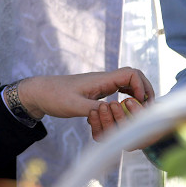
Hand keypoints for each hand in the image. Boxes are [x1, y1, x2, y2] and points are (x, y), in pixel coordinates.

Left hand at [17, 67, 153, 118]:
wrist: (39, 92)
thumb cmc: (54, 97)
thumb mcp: (74, 106)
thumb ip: (95, 109)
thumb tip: (116, 111)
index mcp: (101, 80)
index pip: (131, 74)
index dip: (142, 88)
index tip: (140, 104)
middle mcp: (104, 80)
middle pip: (134, 78)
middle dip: (144, 92)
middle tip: (146, 110)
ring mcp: (101, 85)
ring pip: (128, 84)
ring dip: (137, 95)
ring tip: (139, 111)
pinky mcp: (97, 92)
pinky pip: (119, 90)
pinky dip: (127, 98)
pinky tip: (125, 110)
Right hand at [87, 97, 159, 149]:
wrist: (152, 117)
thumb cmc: (127, 116)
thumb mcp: (112, 118)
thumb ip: (102, 118)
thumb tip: (91, 116)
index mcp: (112, 142)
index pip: (100, 136)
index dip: (95, 124)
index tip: (92, 111)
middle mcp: (125, 144)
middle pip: (113, 133)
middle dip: (106, 119)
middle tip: (103, 105)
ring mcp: (139, 140)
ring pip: (127, 129)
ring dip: (119, 115)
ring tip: (115, 103)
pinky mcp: (152, 133)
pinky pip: (142, 123)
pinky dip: (134, 111)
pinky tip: (129, 101)